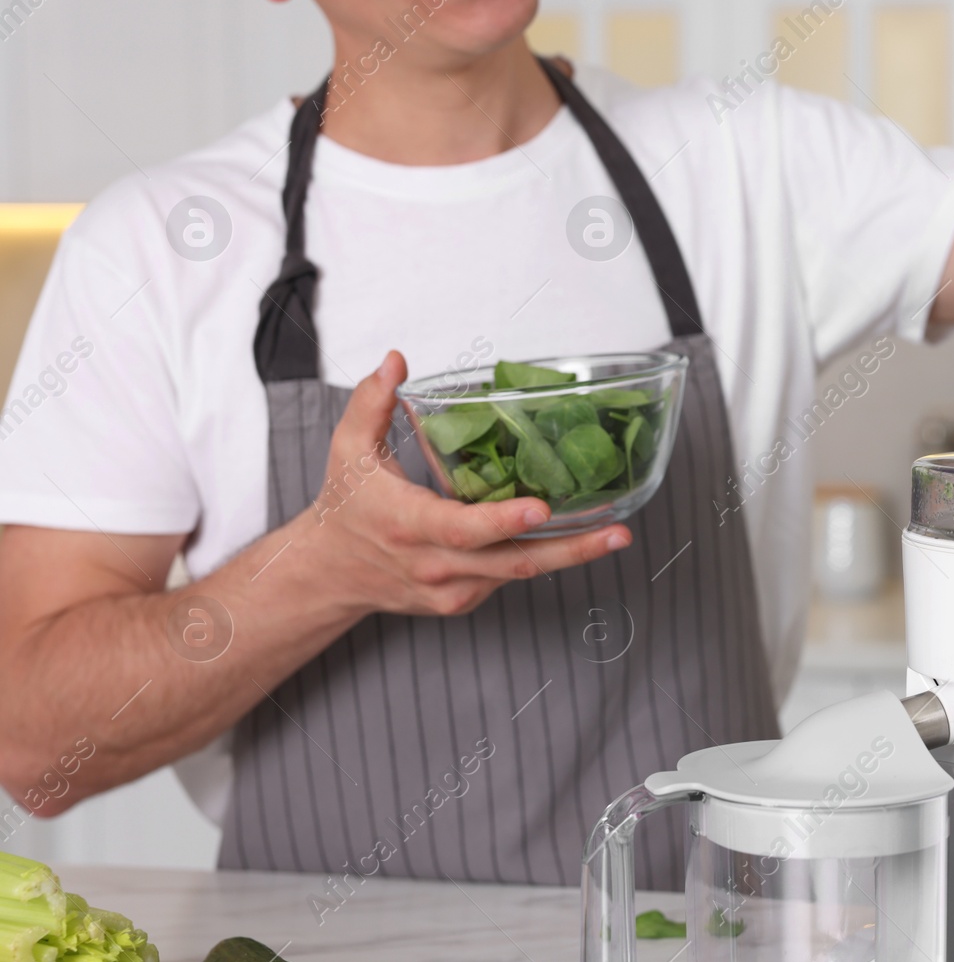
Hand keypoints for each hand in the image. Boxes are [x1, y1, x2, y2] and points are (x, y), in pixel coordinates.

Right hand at [296, 351, 631, 617]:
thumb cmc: (345, 507)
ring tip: (616, 533)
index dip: (504, 521)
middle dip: (570, 549)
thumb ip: (371, 402)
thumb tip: (396, 361)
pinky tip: (578, 536)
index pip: (463, 529)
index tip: (542, 508)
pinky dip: (542, 557)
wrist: (328, 573)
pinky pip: (509, 578)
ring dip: (570, 555)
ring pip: (518, 575)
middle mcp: (435, 564)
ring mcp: (452, 588)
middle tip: (617, 531)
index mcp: (408, 525)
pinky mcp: (463, 600)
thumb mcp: (347, 449)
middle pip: (512, 562)